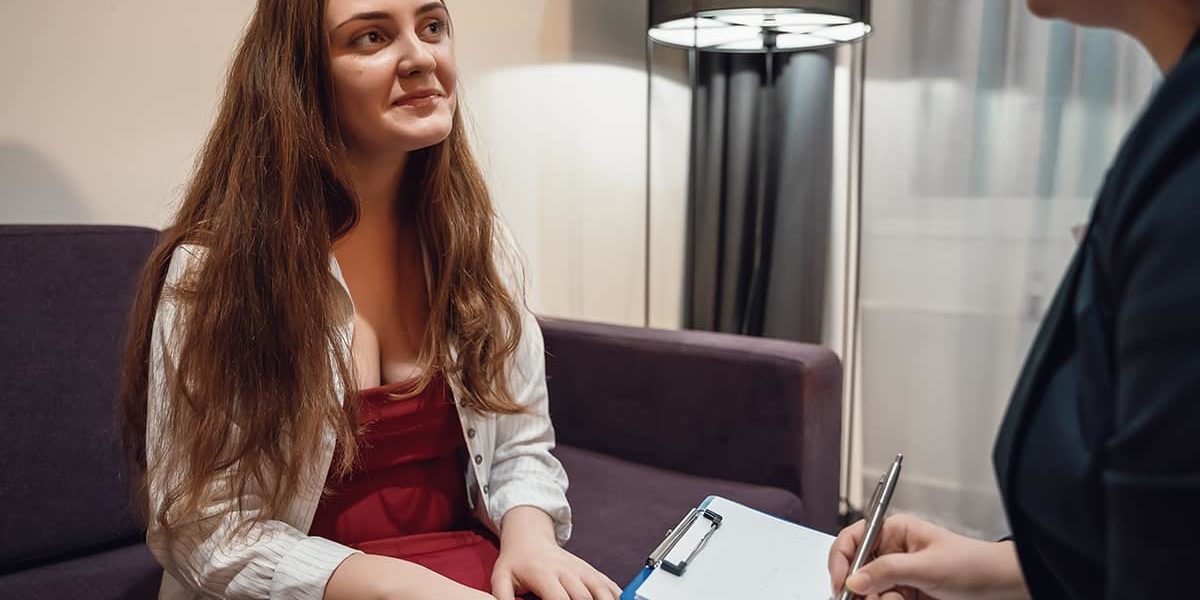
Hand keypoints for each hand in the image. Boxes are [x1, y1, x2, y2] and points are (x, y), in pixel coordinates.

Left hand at [492, 506, 621, 599]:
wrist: (529, 537)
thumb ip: (503, 597)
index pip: (559, 598)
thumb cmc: (515, 562)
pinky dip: (615, 596)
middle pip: (583, 596)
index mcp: (544, 574)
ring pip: (601, 589)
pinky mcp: (590, 570)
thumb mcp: (501, 578)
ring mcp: (581, 570)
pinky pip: (608, 584)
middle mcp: (566, 571)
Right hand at [827, 514, 1030, 599]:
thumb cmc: (975, 565)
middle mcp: (892, 552)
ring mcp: (899, 576)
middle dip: (860, 589)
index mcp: (894, 532)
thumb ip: (887, 571)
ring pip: (868, 592)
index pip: (852, 540)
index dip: (841, 561)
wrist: (1005, 588)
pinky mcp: (906, 595)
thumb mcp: (928, 567)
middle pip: (855, 571)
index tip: (841, 584)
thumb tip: (853, 580)